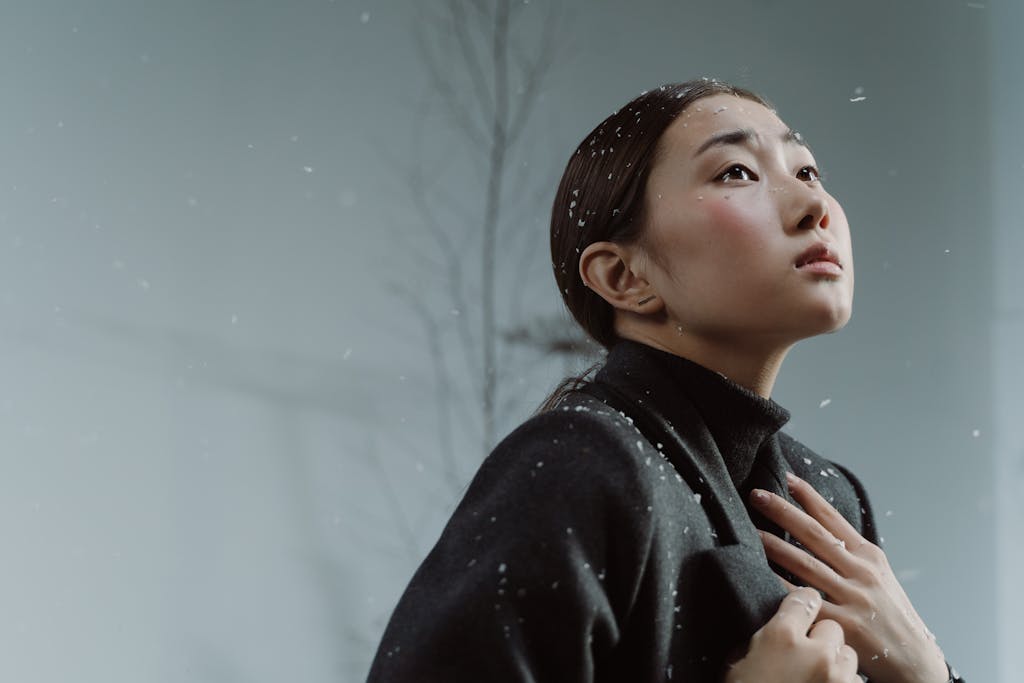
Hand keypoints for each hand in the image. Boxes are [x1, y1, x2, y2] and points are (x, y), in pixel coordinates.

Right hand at [725, 587, 858, 682]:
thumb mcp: (737, 663)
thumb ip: (759, 640)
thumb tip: (770, 630)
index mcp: (782, 637)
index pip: (804, 599)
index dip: (802, 603)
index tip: (801, 607)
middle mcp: (816, 652)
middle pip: (831, 627)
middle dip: (820, 637)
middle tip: (804, 653)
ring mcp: (838, 678)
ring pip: (848, 655)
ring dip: (835, 662)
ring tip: (816, 676)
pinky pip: (854, 682)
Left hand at [750, 473, 948, 682]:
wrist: (916, 659)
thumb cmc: (891, 614)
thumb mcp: (879, 575)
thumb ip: (851, 553)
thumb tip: (818, 527)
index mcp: (869, 556)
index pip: (834, 518)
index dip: (808, 496)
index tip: (787, 478)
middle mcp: (861, 572)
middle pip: (814, 534)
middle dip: (783, 511)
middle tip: (757, 495)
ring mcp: (853, 598)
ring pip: (805, 565)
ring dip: (774, 545)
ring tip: (750, 531)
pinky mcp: (843, 625)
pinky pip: (805, 602)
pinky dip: (781, 588)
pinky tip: (761, 576)